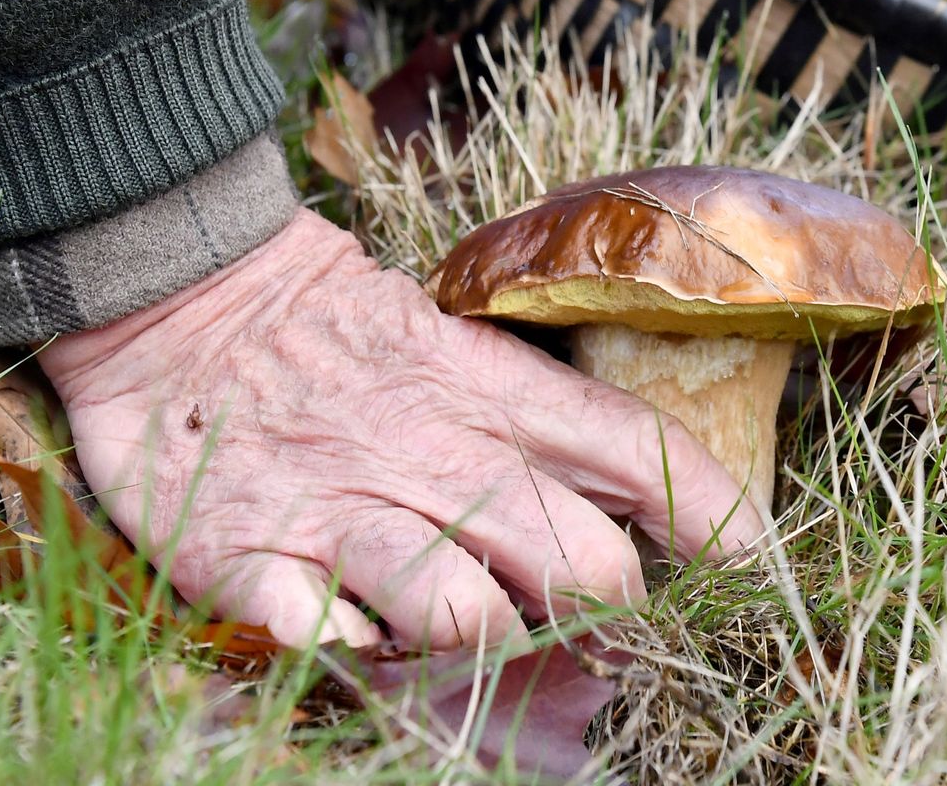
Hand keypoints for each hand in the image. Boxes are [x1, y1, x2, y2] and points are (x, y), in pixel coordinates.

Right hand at [39, 209, 765, 649]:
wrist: (186, 291)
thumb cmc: (331, 322)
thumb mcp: (448, 339)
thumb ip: (529, 413)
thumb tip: (619, 508)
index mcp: (491, 386)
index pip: (639, 451)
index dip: (718, 515)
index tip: (760, 566)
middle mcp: (436, 452)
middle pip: (586, 569)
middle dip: (608, 612)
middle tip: (587, 614)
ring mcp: (345, 508)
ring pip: (473, 620)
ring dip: (489, 644)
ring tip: (466, 622)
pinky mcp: (251, 555)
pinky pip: (331, 643)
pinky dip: (357, 654)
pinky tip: (349, 627)